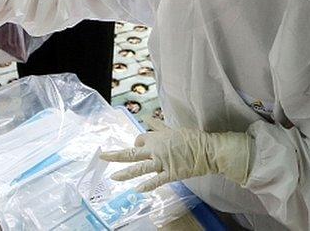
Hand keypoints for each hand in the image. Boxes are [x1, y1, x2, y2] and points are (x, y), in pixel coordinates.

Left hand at [100, 124, 252, 192]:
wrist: (207, 150)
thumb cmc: (191, 138)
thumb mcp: (173, 129)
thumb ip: (158, 125)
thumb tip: (148, 119)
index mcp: (156, 137)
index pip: (139, 140)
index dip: (137, 144)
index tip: (139, 147)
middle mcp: (155, 149)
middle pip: (131, 153)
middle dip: (115, 155)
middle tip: (102, 157)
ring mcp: (162, 162)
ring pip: (139, 168)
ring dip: (125, 173)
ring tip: (113, 178)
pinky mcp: (170, 174)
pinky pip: (156, 181)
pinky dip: (147, 185)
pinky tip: (137, 190)